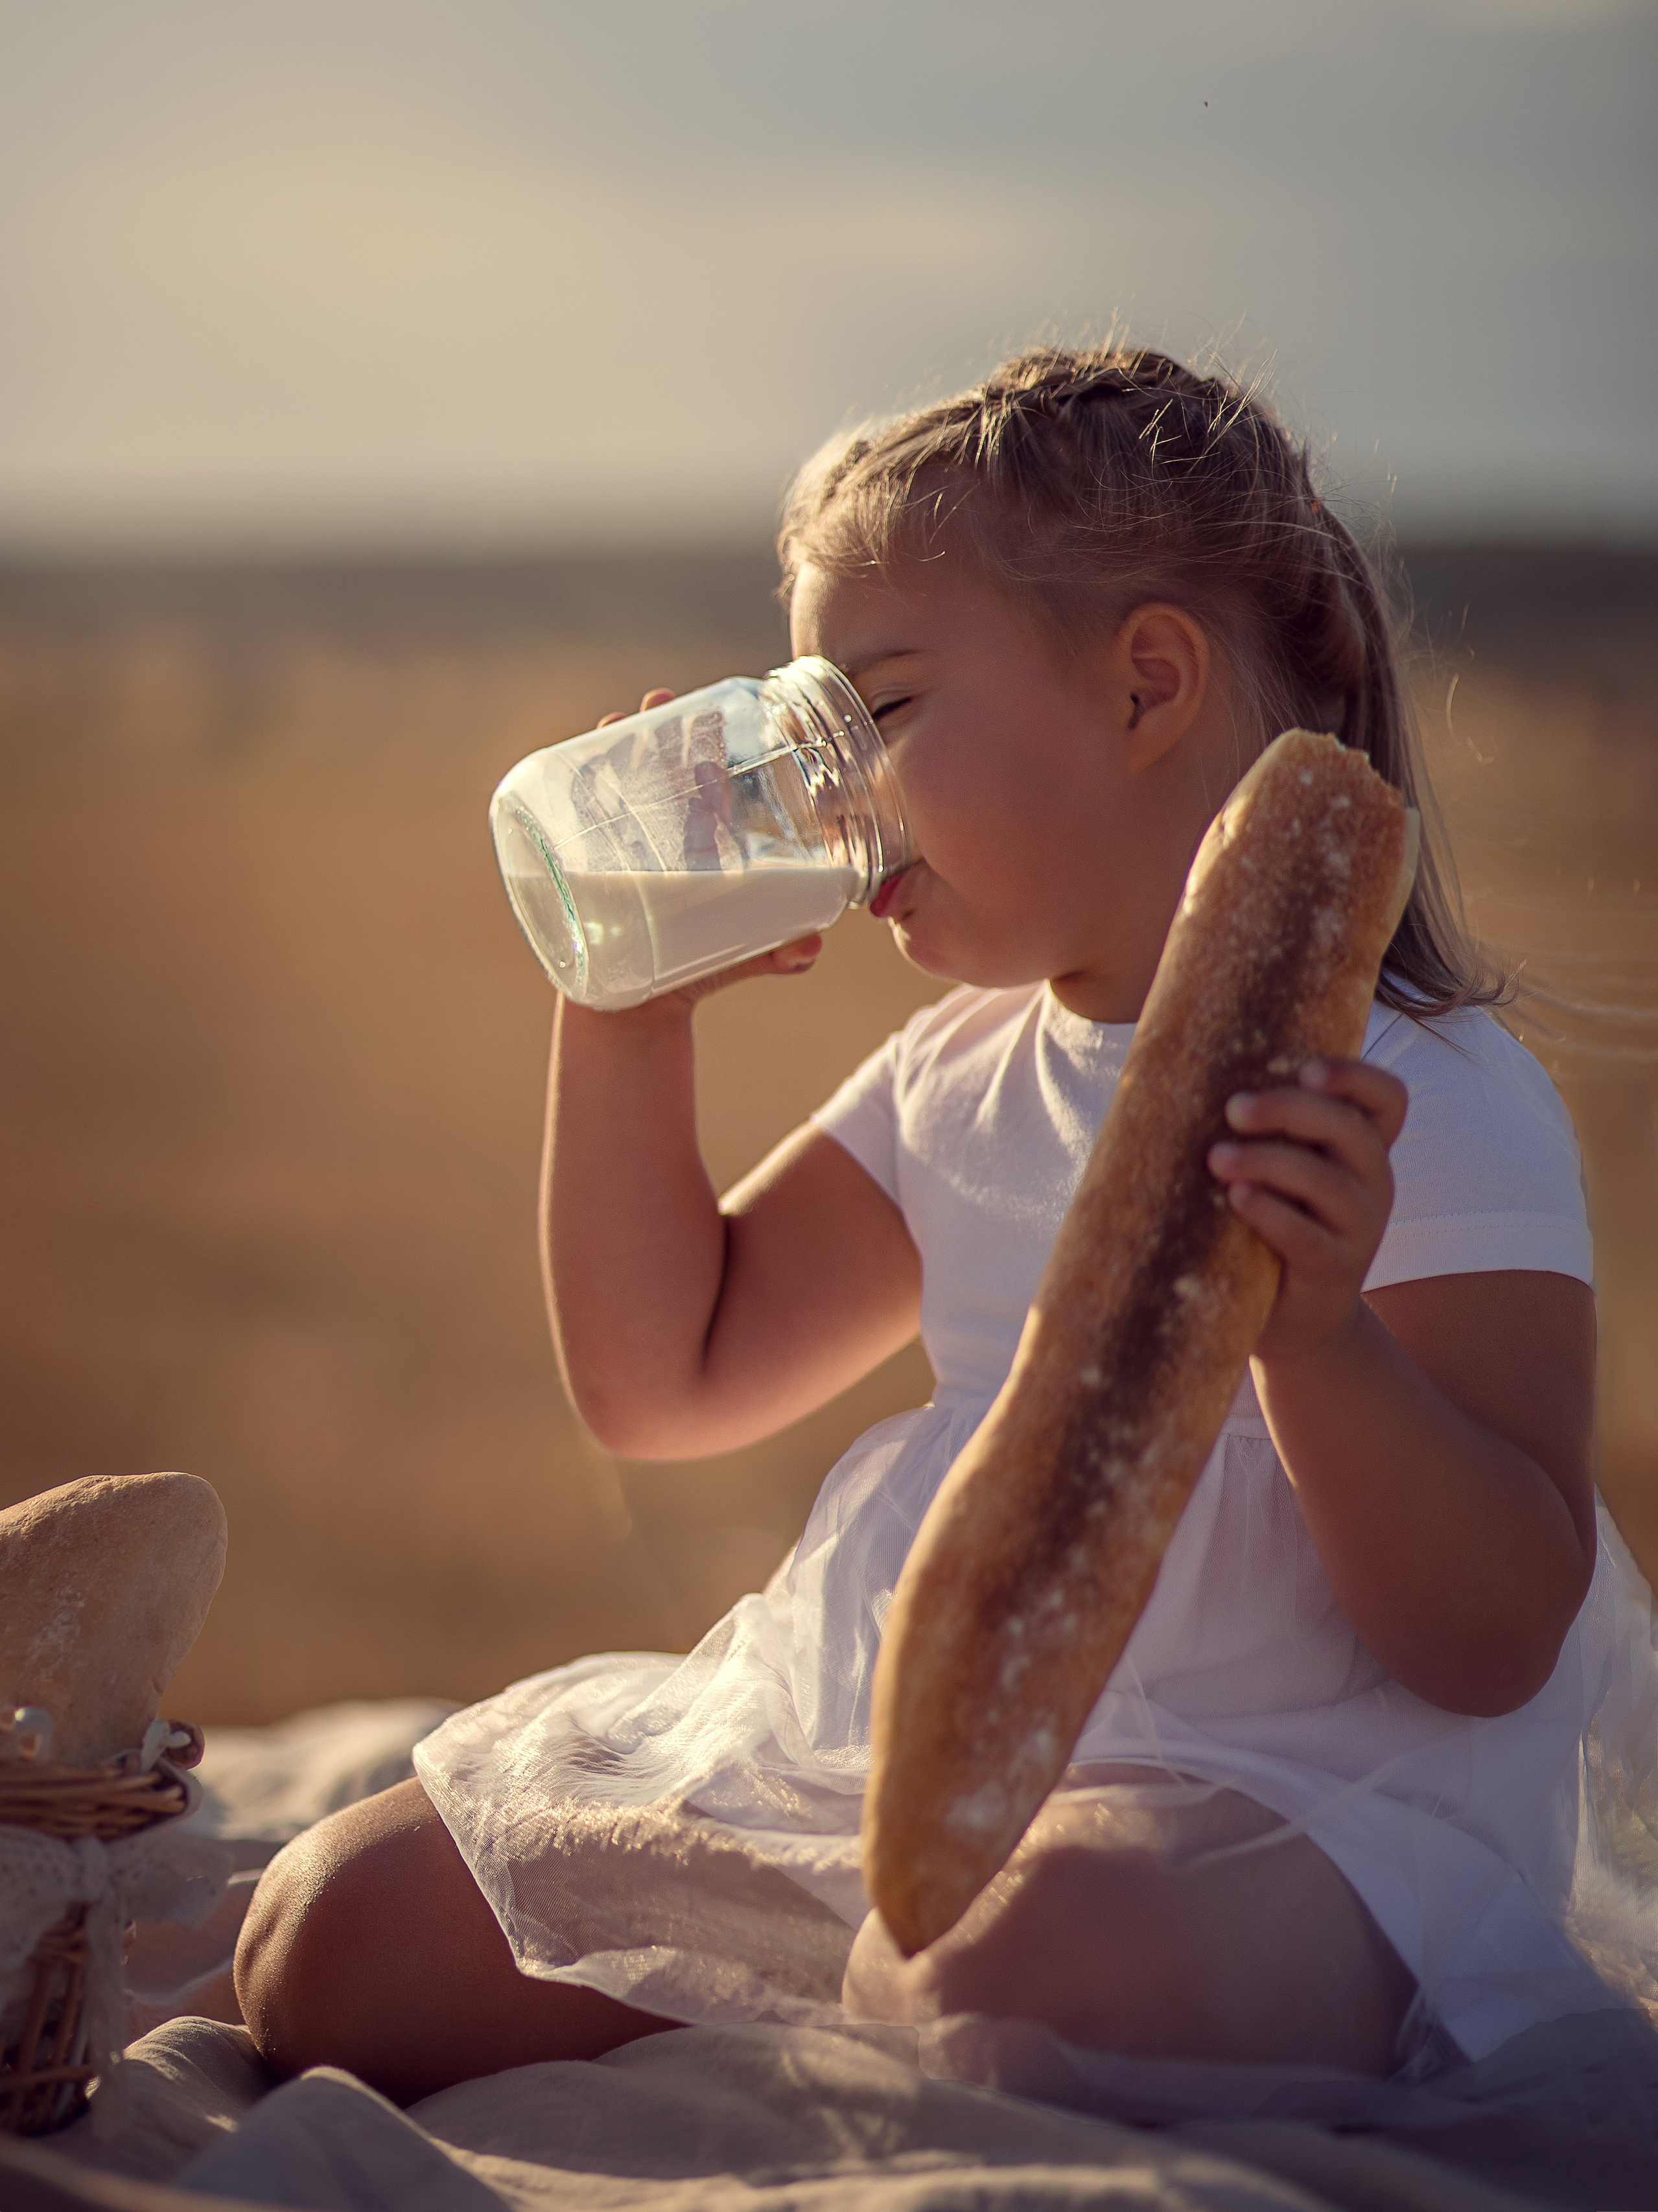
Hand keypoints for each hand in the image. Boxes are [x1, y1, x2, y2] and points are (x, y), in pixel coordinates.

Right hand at [581, 690, 821, 1017]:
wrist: (638, 1017)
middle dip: (658, 733)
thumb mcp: (739, 959)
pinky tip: (563, 766)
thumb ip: (776, 954)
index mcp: (702, 850)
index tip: (718, 715)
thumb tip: (811, 947)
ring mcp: (621, 854)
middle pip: (660, 774)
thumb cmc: (697, 976)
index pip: (710, 789)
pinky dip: (567, 795)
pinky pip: (573, 829)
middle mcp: (662, 841)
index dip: (713, 751)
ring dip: (611, 750)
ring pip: (615, 791)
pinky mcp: (584, 876)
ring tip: (614, 721)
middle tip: (659, 699)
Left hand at [1206, 1059, 1407, 1363]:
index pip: (1387, 1098)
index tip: (1304, 1070)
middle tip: (1233, 1109)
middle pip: (1348, 1128)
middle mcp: (1374, 1182)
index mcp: (1364, 1147)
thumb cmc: (1277, 1224)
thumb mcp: (1284, 1171)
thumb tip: (1200, 1071)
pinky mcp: (1335, 1269)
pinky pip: (1305, 1235)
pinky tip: (1237, 1199)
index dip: (1355, 1076)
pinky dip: (1269, 1212)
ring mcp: (1360, 1227)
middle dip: (1289, 1109)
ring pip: (1325, 1181)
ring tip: (1217, 1158)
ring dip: (1267, 1161)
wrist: (1297, 1318)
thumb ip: (1269, 1129)